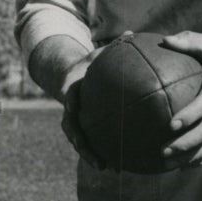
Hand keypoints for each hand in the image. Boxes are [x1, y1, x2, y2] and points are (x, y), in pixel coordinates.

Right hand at [60, 31, 134, 166]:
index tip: (72, 107)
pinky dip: (102, 154)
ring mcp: (75, 122)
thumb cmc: (91, 64)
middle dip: (80, 142)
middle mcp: (71, 109)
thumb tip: (133, 33)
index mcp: (73, 89)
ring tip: (106, 167)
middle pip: (71, 128)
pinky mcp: (84, 130)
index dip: (69, 101)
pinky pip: (92, 143)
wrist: (73, 78)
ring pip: (80, 142)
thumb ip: (114, 46)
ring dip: (90, 155)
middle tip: (89, 149)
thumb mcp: (98, 54)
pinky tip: (119, 166)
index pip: (69, 96)